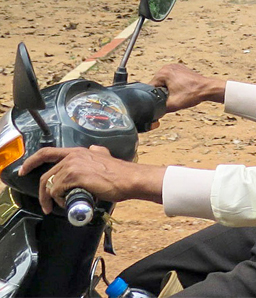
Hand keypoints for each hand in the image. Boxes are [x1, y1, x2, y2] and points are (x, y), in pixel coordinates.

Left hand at [19, 146, 165, 213]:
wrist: (130, 179)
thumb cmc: (120, 173)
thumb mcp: (105, 156)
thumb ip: (97, 152)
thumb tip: (95, 151)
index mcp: (78, 151)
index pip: (47, 152)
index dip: (32, 161)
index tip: (24, 170)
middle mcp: (73, 156)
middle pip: (47, 174)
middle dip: (42, 192)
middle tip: (46, 204)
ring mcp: (73, 166)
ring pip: (51, 185)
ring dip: (54, 199)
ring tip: (63, 206)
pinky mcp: (74, 177)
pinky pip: (57, 191)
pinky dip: (60, 200)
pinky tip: (69, 203)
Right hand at [150, 63, 225, 111]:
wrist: (208, 89)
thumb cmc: (193, 94)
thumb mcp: (172, 105)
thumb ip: (159, 109)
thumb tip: (152, 112)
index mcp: (163, 72)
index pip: (151, 87)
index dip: (155, 97)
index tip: (165, 100)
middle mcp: (168, 67)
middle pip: (157, 84)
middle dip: (162, 93)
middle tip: (173, 98)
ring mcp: (175, 67)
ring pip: (165, 82)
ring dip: (168, 90)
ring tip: (178, 94)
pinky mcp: (181, 69)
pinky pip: (172, 79)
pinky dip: (174, 86)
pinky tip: (181, 90)